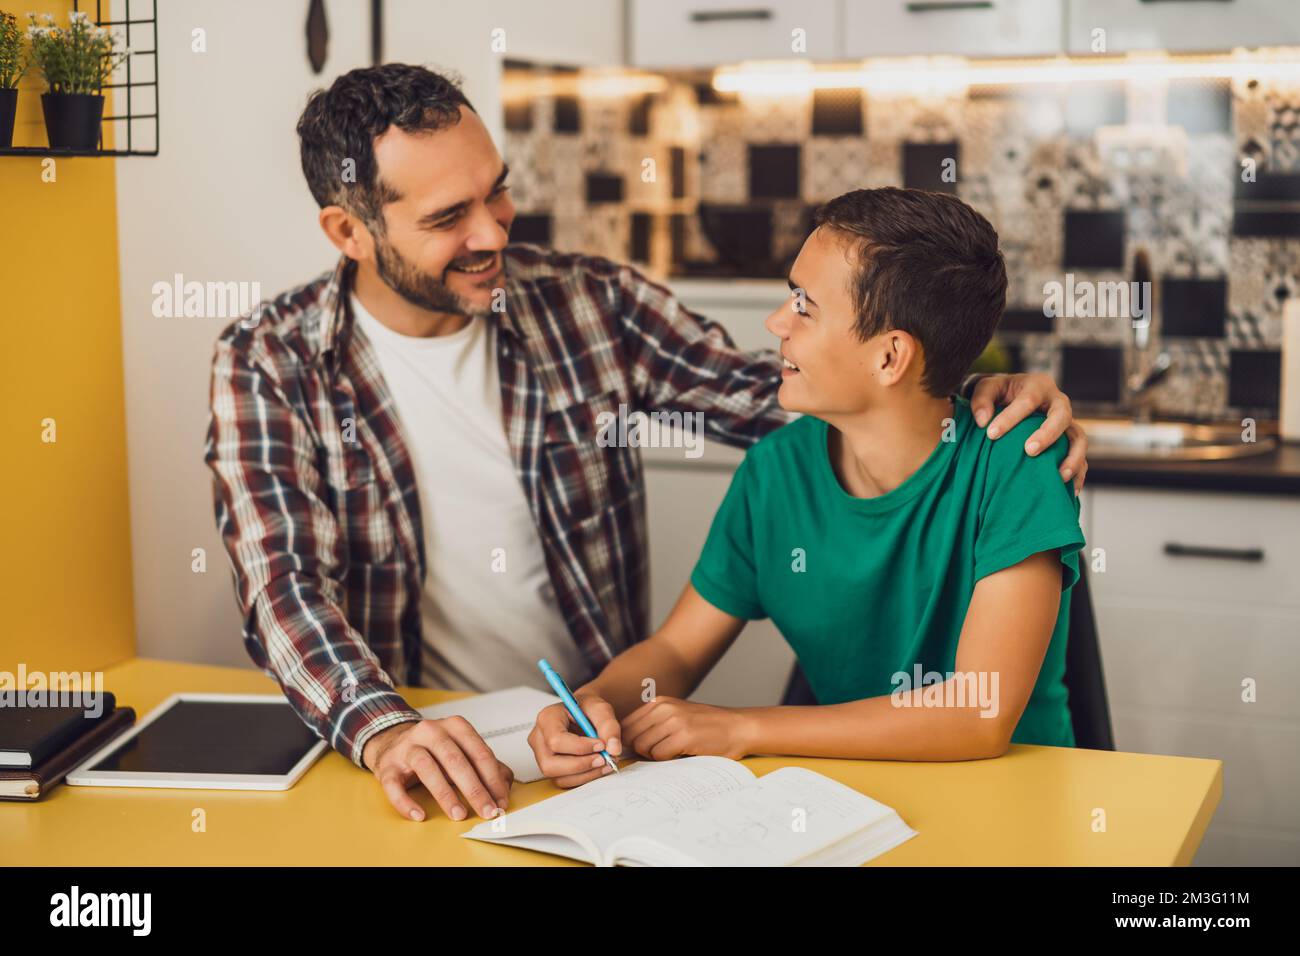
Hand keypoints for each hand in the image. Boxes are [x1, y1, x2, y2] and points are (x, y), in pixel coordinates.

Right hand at [363, 718, 513, 821]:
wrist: (391, 742)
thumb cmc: (432, 750)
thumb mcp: (462, 750)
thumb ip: (485, 765)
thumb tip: (505, 785)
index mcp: (455, 726)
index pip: (479, 752)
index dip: (493, 779)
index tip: (501, 801)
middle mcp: (431, 732)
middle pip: (456, 760)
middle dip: (475, 789)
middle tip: (487, 811)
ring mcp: (407, 747)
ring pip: (427, 769)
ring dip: (445, 795)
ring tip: (458, 814)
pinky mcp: (387, 765)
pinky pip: (394, 785)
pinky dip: (406, 802)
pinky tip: (419, 815)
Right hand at [528, 695, 622, 788]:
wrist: (586, 713)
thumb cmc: (588, 709)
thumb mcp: (601, 709)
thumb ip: (609, 726)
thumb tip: (613, 749)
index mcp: (546, 718)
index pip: (556, 740)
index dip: (579, 747)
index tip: (601, 745)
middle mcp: (539, 738)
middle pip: (551, 764)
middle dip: (581, 765)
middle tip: (604, 758)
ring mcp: (543, 756)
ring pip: (558, 777)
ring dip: (586, 774)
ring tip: (606, 762)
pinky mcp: (552, 768)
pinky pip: (565, 781)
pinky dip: (585, 777)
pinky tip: (599, 767)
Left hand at [622, 697, 754, 760]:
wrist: (739, 727)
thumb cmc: (708, 727)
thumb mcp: (678, 716)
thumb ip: (654, 725)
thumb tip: (626, 744)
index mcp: (660, 702)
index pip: (626, 724)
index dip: (628, 742)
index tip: (638, 751)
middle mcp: (664, 708)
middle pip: (630, 736)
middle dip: (639, 751)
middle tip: (656, 756)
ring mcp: (674, 721)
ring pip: (642, 746)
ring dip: (653, 756)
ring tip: (671, 754)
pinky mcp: (684, 736)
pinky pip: (658, 755)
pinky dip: (665, 760)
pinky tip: (680, 755)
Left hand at [969, 372, 1088, 491]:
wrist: (1010, 397)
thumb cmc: (997, 394)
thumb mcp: (986, 389)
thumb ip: (981, 400)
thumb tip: (982, 420)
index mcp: (1038, 386)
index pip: (1028, 400)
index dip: (1011, 417)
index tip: (991, 434)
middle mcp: (1057, 402)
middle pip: (1062, 416)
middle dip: (1048, 434)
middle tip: (1029, 451)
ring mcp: (1067, 423)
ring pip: (1079, 438)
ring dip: (1072, 457)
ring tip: (1059, 476)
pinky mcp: (1069, 441)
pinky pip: (1080, 456)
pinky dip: (1079, 473)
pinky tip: (1070, 491)